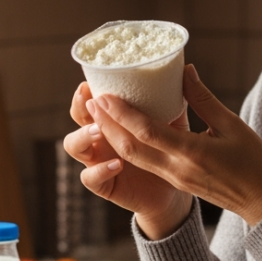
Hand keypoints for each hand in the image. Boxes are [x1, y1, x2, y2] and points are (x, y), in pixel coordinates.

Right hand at [64, 82, 192, 237]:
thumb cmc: (173, 151)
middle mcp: (101, 138)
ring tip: (98, 130)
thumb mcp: (176, 124)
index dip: (87, 91)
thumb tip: (187, 69)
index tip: (91, 80)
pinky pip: (91, 179)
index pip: (93, 100)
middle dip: (79, 107)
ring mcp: (99, 161)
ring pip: (75, 146)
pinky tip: (117, 164)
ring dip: (82, 136)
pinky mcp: (106, 185)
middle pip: (78, 119)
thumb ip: (176, 102)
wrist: (176, 191)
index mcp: (114, 120)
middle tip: (91, 100)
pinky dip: (99, 171)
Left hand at [87, 64, 261, 228]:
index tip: (104, 94)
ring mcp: (174, 177)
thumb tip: (185, 71)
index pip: (146, 132)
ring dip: (113, 135)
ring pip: (133, 156)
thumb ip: (204, 99)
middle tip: (92, 99)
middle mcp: (176, 168)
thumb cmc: (254, 163)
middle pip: (130, 147)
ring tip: (99, 113)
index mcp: (191, 154)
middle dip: (107, 124)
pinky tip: (125, 129)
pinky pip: (145, 161)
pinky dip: (130, 144)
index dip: (121, 113)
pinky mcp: (176, 180)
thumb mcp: (233, 126)